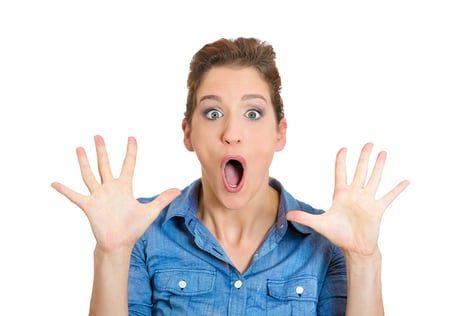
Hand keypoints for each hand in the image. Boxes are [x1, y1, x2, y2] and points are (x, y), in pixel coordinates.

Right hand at [51, 135, 180, 252]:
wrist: (119, 244)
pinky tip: (54, 183)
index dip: (130, 151)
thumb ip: (162, 199)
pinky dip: (65, 190)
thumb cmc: (133, 228)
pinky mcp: (89, 206)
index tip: (131, 138)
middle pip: (105, 165)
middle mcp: (110, 188)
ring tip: (79, 148)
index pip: (128, 164)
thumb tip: (178, 190)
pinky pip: (75, 196)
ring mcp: (98, 196)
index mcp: (124, 187)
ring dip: (84, 162)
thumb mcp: (150, 212)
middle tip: (98, 136)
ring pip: (89, 175)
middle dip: (102, 150)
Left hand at [287, 143, 408, 256]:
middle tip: (369, 143)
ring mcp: (367, 201)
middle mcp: (355, 194)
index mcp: (341, 195)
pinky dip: (397, 189)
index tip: (344, 148)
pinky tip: (406, 181)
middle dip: (364, 157)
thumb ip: (305, 218)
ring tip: (384, 153)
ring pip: (374, 179)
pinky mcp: (377, 210)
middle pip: (360, 171)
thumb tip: (286, 216)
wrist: (354, 248)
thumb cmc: (338, 235)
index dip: (341, 161)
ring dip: (379, 166)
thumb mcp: (320, 225)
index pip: (340, 173)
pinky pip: (389, 197)